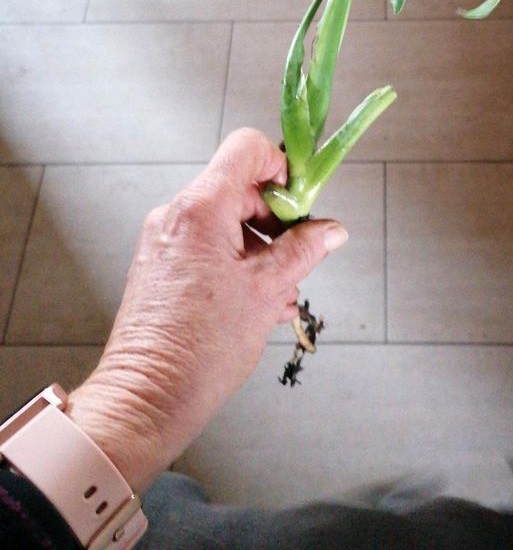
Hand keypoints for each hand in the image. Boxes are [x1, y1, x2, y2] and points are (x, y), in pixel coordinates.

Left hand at [67, 128, 346, 492]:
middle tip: (300, 256)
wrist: (145, 400)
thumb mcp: (268, 290)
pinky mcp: (161, 266)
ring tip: (281, 293)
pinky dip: (238, 265)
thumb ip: (304, 249)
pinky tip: (259, 304)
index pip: (247, 149)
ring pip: (228, 223)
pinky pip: (209, 248)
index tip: (302, 200)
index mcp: (201, 208)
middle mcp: (176, 215)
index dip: (281, 166)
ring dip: (262, 249)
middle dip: (277, 220)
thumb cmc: (199, 348)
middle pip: (241, 189)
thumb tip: (331, 230)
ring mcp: (165, 241)